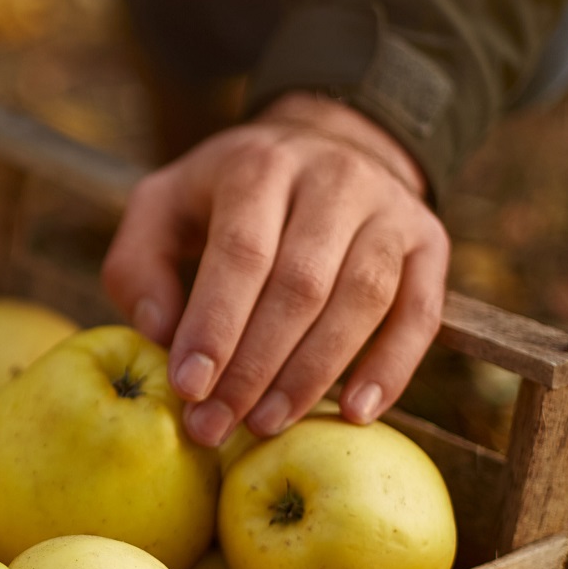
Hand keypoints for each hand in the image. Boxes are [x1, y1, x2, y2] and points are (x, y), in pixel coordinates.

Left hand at [101, 92, 448, 446]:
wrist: (326, 143)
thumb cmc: (223, 196)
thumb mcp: (162, 207)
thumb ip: (138, 265)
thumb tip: (161, 333)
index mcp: (259, 166)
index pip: (242, 252)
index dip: (216, 325)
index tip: (189, 387)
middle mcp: (334, 178)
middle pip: (301, 284)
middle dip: (255, 366)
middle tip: (217, 425)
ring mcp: (390, 208)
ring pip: (363, 299)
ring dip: (312, 374)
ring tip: (265, 424)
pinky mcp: (429, 241)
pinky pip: (421, 312)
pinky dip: (392, 367)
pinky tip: (354, 413)